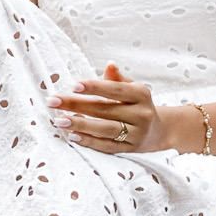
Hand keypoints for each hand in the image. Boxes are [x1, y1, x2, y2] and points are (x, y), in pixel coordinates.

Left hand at [53, 63, 175, 153]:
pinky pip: (107, 146)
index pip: (115, 89)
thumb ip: (117, 79)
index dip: (95, 87)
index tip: (73, 85)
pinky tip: (73, 135)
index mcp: (141, 94)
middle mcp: (142, 114)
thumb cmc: (139, 104)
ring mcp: (137, 133)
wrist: (161, 130)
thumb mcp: (133, 89)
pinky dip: (89, 141)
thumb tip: (109, 65)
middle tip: (53, 101)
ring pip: (106, 129)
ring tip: (59, 120)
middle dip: (77, 105)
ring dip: (81, 125)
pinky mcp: (130, 149)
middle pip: (105, 109)